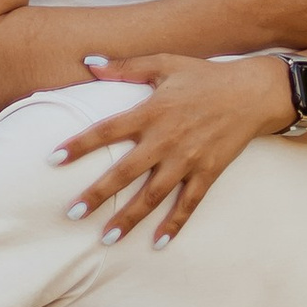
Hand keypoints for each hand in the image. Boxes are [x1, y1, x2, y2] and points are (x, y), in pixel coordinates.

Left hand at [52, 53, 294, 247]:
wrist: (253, 92)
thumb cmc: (205, 76)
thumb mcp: (165, 63)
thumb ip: (126, 66)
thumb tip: (89, 62)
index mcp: (152, 112)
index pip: (107, 130)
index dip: (79, 145)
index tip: (53, 159)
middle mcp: (166, 139)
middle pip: (126, 172)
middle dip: (98, 194)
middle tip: (72, 214)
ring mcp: (188, 159)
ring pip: (153, 195)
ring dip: (129, 218)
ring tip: (106, 238)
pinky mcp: (208, 172)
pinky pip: (189, 204)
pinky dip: (174, 224)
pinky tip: (158, 243)